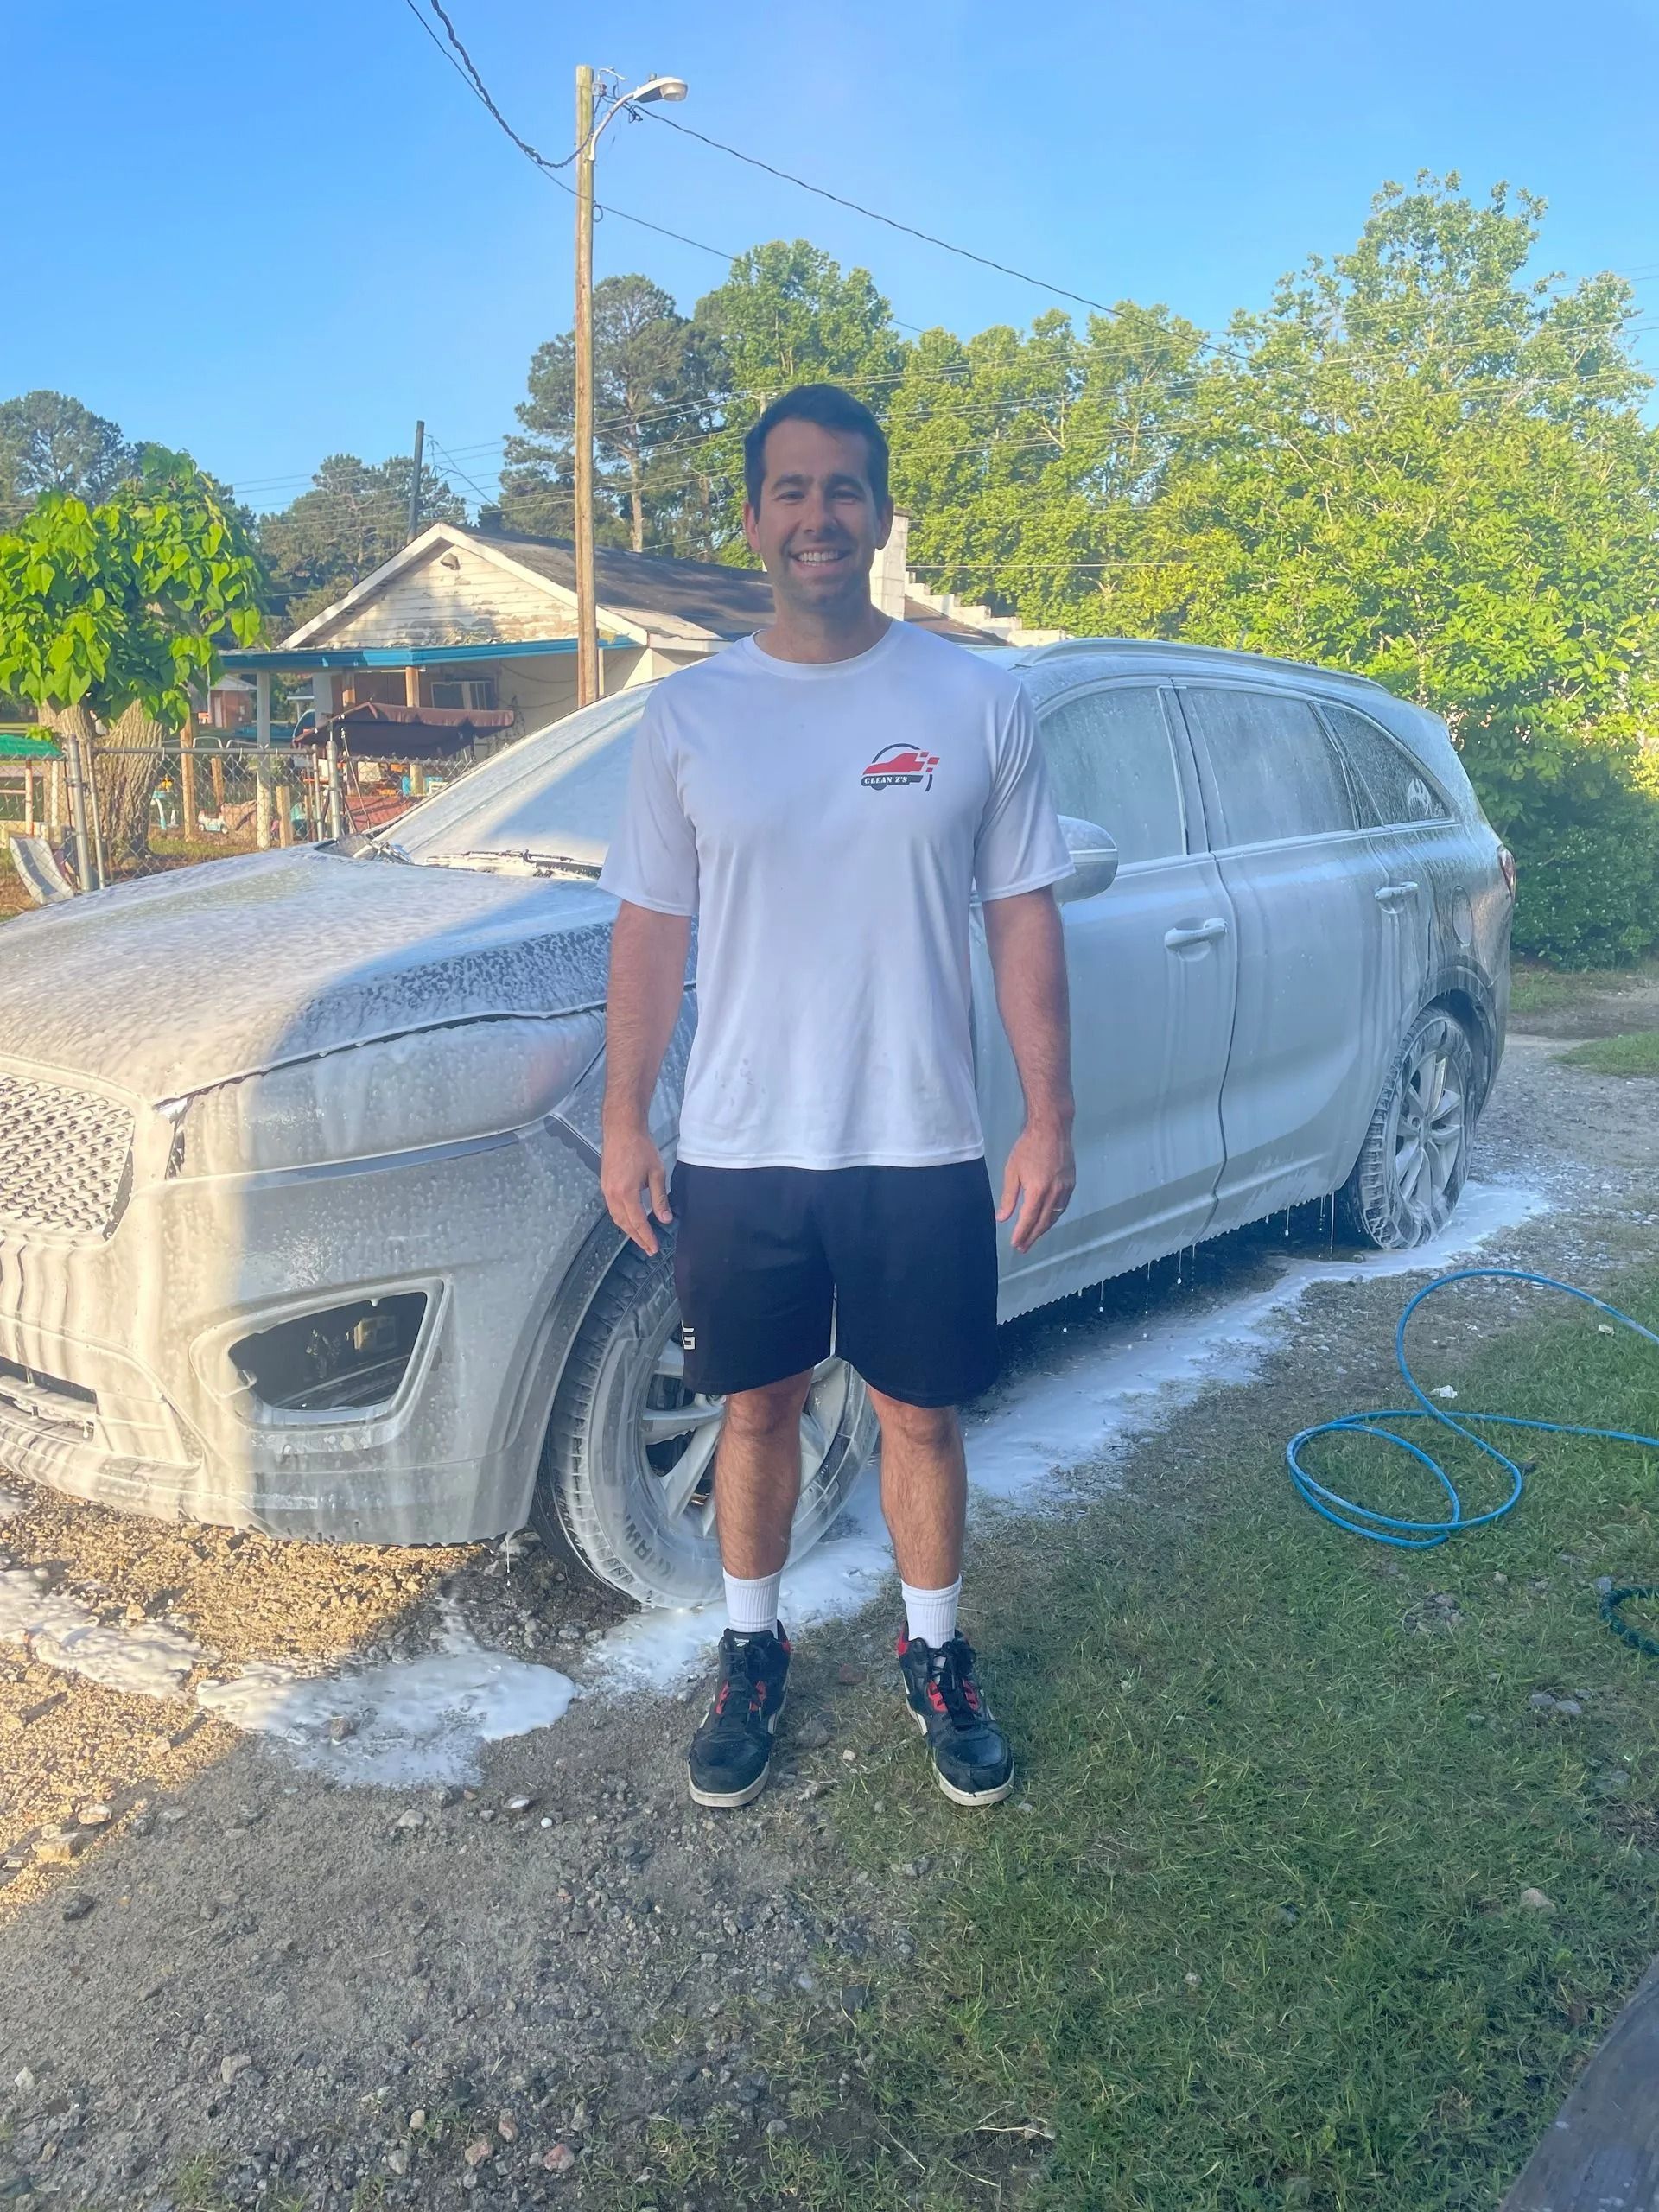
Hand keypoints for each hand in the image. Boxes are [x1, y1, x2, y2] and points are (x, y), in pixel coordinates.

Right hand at [600, 1122, 671, 1255]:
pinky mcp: (604, 1185)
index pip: (638, 1222)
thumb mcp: (656, 1173)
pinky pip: (612, 1209)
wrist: (621, 1129)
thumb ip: (659, 1198)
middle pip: (624, 1224)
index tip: (654, 1248)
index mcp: (626, 1193)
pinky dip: (622, 1219)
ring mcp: (606, 1190)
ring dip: (628, 1230)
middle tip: (649, 1249)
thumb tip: (665, 1220)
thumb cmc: (641, 1148)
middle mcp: (612, 1195)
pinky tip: (630, 1220)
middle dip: (637, 1238)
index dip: (646, 1237)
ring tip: (641, 1238)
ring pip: (616, 1217)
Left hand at [996, 1119, 1074, 1253]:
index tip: (1015, 1245)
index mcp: (1038, 1191)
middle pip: (1043, 1222)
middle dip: (1032, 1236)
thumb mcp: (1012, 1171)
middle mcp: (1054, 1193)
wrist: (1052, 1129)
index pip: (1028, 1219)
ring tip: (1033, 1237)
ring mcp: (1065, 1188)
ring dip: (1044, 1229)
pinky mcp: (1071, 1183)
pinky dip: (1054, 1217)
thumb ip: (1009, 1197)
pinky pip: (1063, 1206)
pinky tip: (1048, 1220)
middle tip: (1023, 1248)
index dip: (1022, 1234)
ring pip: (1055, 1216)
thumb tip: (1002, 1218)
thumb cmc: (1027, 1147)